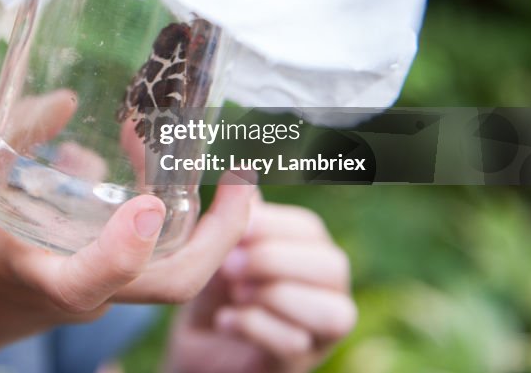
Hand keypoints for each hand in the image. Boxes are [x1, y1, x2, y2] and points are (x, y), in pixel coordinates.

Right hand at [0, 93, 253, 359]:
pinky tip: (144, 163)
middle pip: (168, 285)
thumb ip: (7, 133)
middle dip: (220, 236)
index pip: (90, 281)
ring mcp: (95, 292)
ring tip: (198, 158)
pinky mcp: (99, 285)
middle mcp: (77, 290)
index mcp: (35, 272)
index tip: (149, 205)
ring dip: (203, 221)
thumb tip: (64, 98)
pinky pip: (151, 257)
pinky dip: (167, 213)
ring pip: (171, 273)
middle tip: (241, 179)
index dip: (126, 249)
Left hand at [164, 194, 356, 372]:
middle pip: (333, 265)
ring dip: (276, 296)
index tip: (234, 228)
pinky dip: (257, 328)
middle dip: (276, 260)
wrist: (196, 348)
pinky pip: (298, 345)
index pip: (310, 229)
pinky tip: (225, 320)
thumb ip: (236, 219)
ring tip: (235, 293)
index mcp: (307, 252)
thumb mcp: (219, 250)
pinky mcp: (298, 365)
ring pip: (333, 311)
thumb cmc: (214, 293)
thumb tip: (242, 176)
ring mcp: (318, 334)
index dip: (272, 225)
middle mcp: (326, 292)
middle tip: (229, 265)